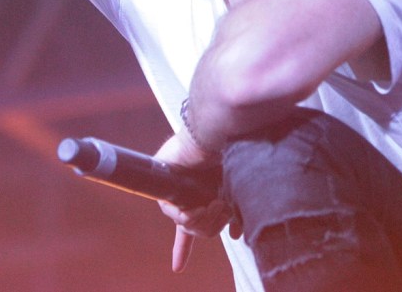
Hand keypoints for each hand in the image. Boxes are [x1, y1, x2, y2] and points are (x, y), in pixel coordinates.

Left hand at [153, 131, 238, 272]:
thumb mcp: (239, 192)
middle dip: (212, 226)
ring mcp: (175, 188)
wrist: (222, 134)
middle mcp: (189, 194)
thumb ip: (236, 215)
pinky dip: (187, 215)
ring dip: (204, 219)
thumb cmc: (235, 155)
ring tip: (215, 203)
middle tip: (222, 209)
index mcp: (203, 196)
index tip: (177, 268)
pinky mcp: (162, 181)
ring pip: (187, 225)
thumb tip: (235, 237)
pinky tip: (197, 208)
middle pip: (198, 230)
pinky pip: (173, 213)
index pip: (192, 227)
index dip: (183, 249)